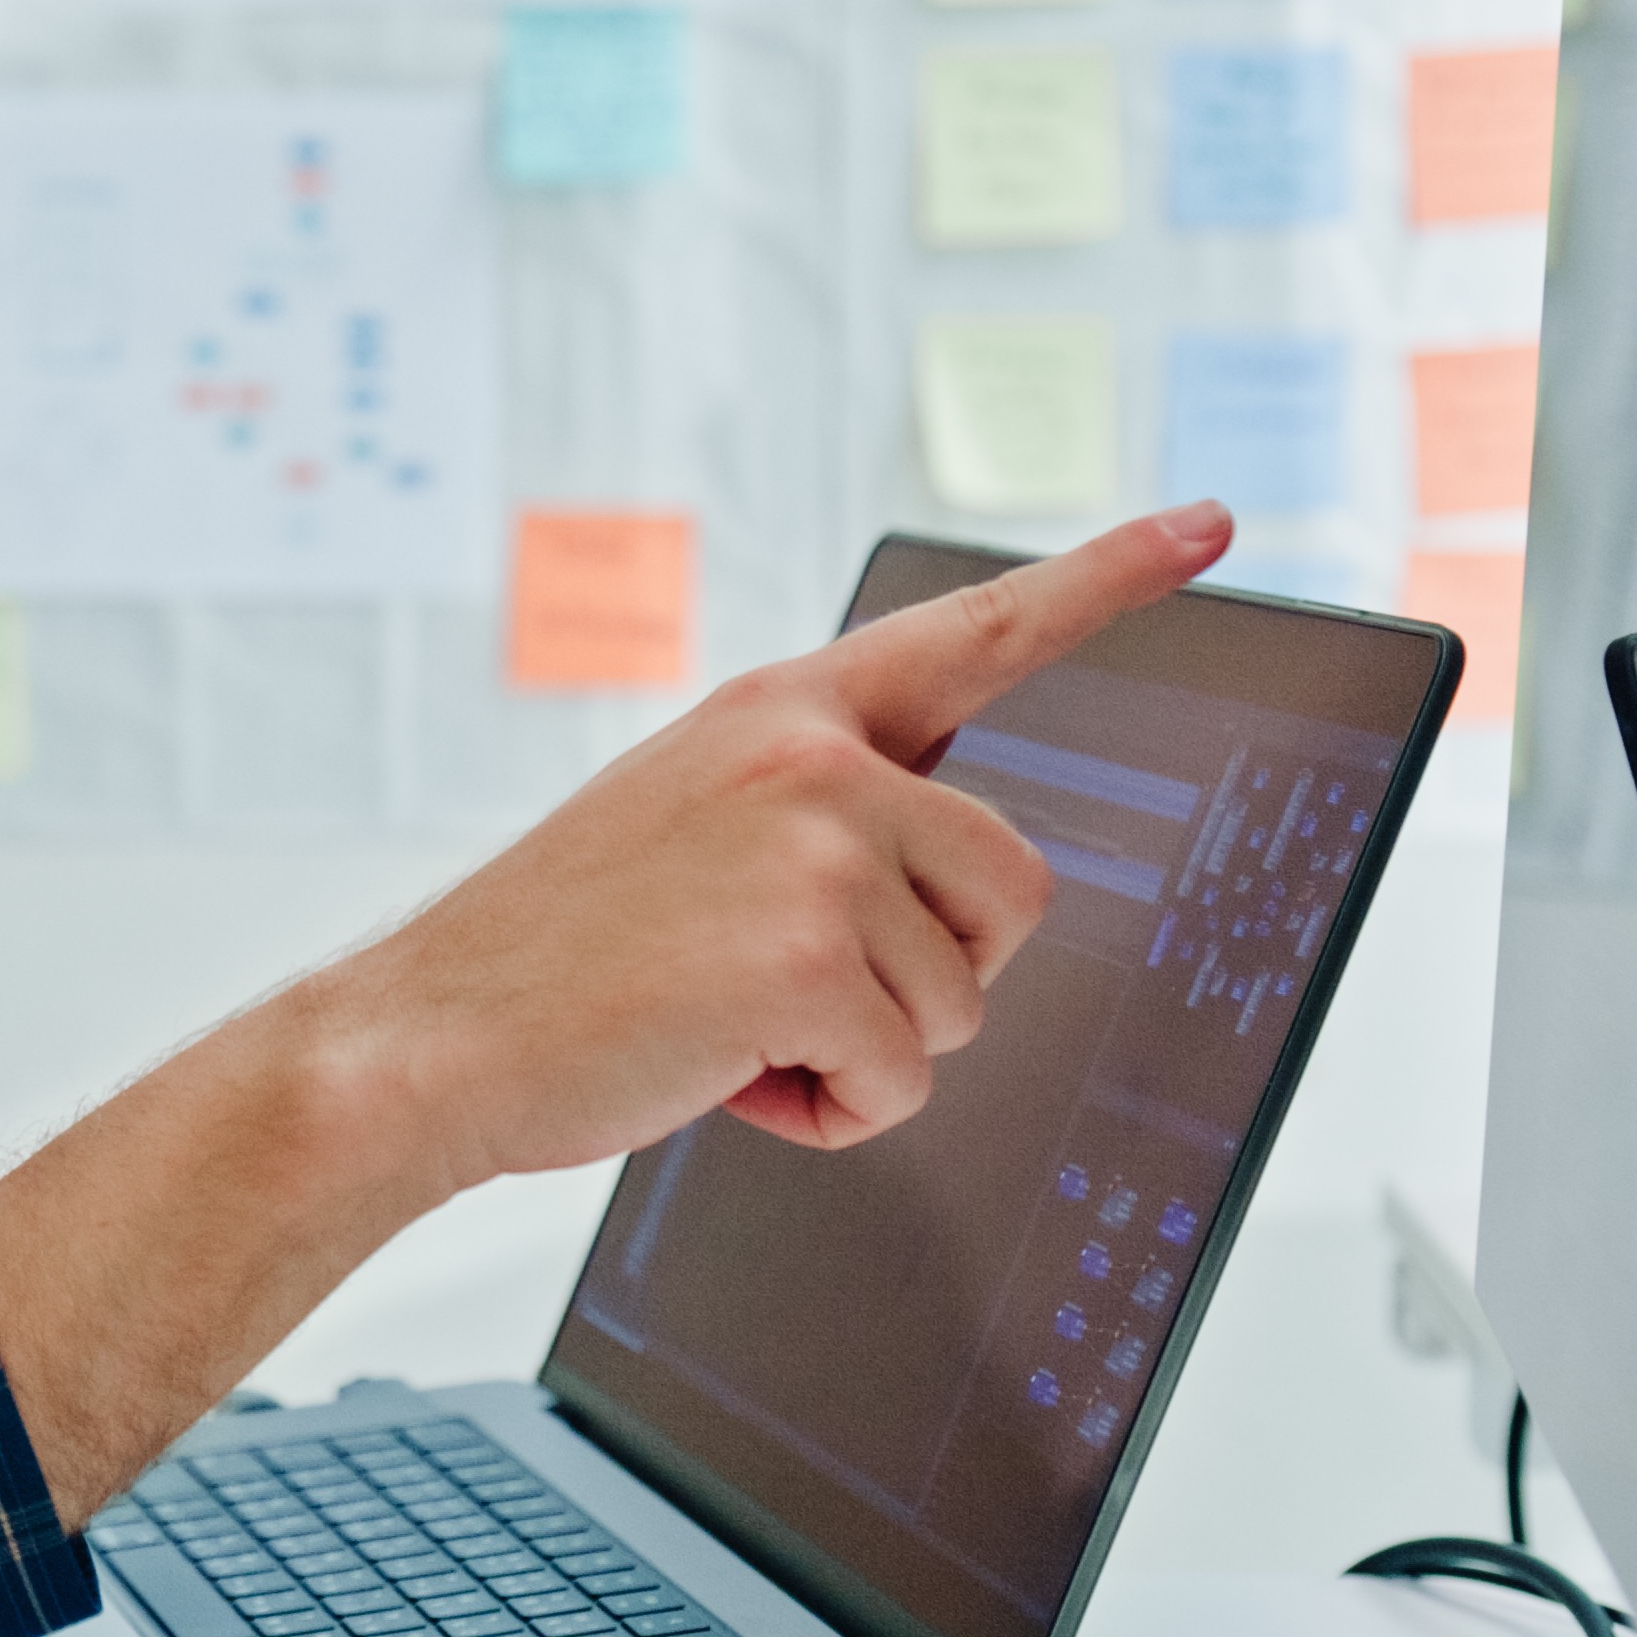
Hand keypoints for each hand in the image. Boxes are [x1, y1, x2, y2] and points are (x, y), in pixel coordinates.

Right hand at [325, 501, 1234, 1172]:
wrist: (425, 1035)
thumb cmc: (556, 953)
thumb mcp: (688, 824)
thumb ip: (816, 810)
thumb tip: (944, 880)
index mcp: (782, 711)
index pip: (975, 632)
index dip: (1108, 577)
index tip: (1212, 525)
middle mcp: (811, 756)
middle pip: (1016, 886)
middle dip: (937, 971)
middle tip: (793, 987)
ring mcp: (812, 845)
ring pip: (964, 996)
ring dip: (865, 1049)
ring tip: (729, 1023)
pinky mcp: (807, 955)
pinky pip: (907, 1077)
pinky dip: (829, 1111)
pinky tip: (723, 1073)